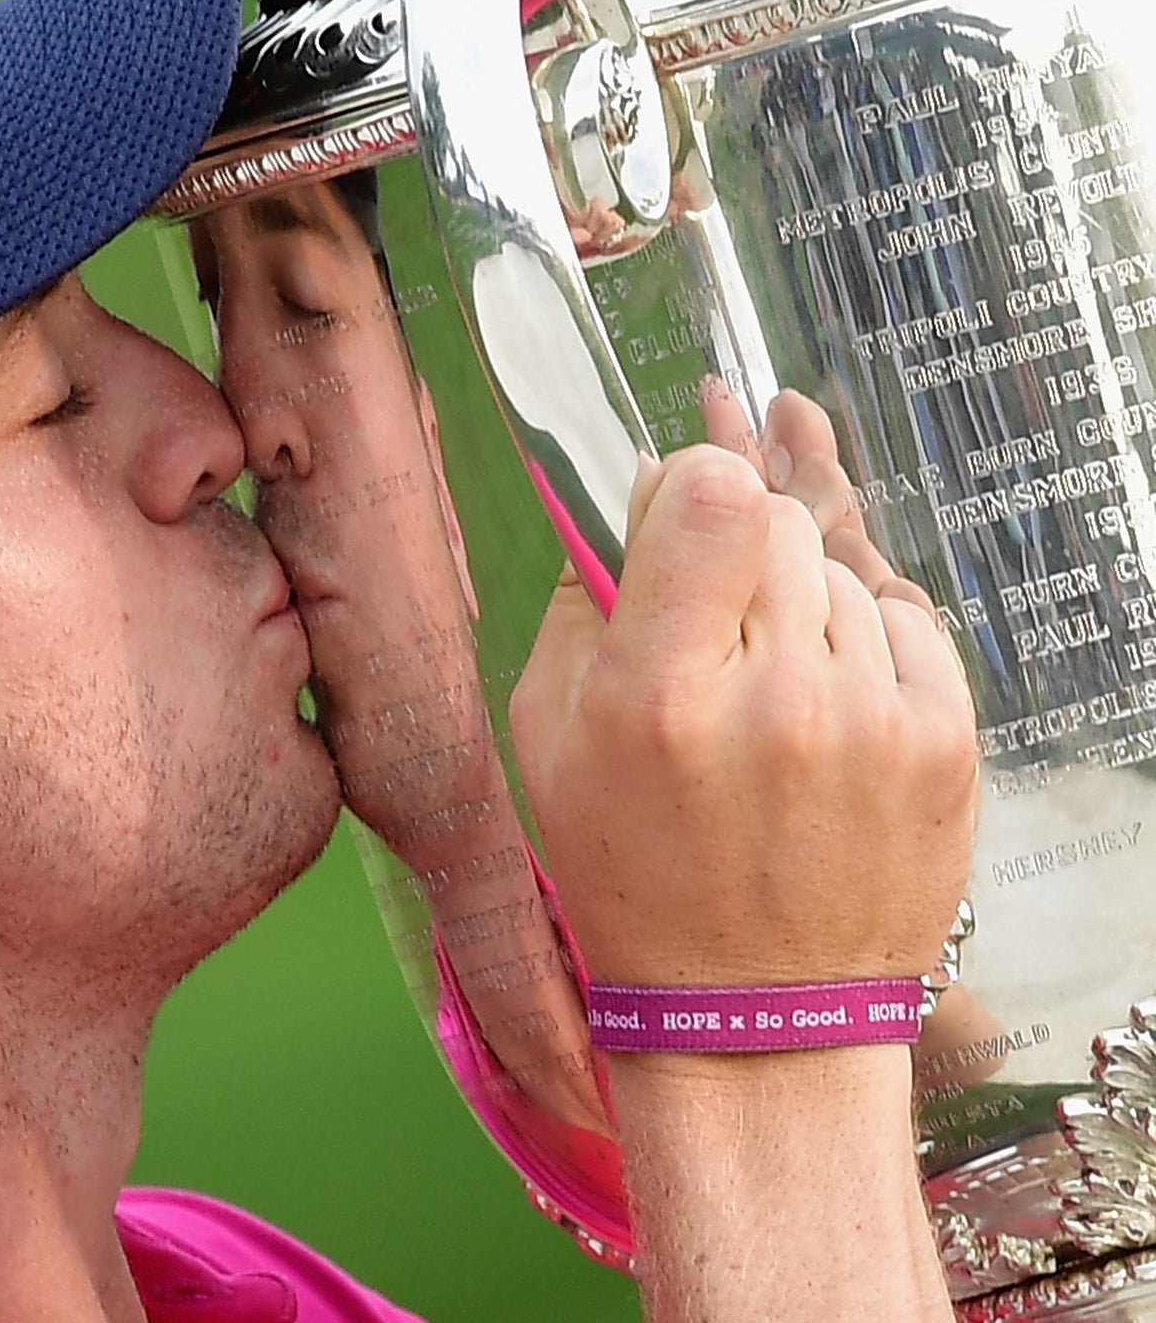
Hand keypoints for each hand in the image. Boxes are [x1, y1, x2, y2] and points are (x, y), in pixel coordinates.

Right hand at [508, 442, 977, 987]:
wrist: (755, 1013)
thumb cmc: (638, 877)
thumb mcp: (551, 741)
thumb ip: (585, 601)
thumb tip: (642, 488)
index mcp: (659, 695)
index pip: (713, 493)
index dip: (692, 483)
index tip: (680, 517)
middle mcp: (777, 697)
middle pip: (778, 518)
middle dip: (739, 551)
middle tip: (715, 623)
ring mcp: (874, 719)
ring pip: (842, 568)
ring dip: (800, 604)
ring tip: (767, 693)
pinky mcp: (945, 743)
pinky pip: (906, 620)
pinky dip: (863, 645)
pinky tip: (826, 710)